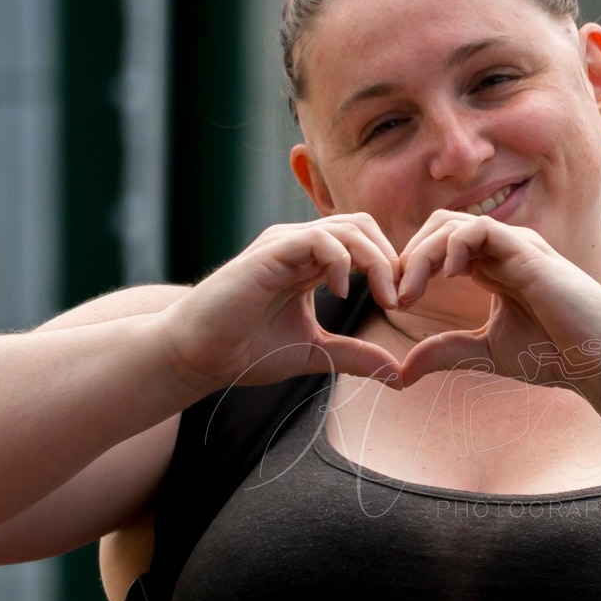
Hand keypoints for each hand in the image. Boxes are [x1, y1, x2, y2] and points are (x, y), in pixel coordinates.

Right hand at [159, 215, 404, 390]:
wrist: (196, 354)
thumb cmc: (245, 350)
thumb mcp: (315, 353)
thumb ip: (355, 355)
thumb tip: (399, 375)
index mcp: (311, 262)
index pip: (365, 242)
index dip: (391, 267)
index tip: (403, 304)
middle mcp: (299, 245)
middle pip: (364, 226)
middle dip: (392, 260)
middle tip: (401, 300)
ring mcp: (284, 244)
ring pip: (348, 227)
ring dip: (377, 261)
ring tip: (385, 298)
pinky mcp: (270, 252)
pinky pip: (318, 238)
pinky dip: (342, 260)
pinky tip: (343, 292)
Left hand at [394, 211, 600, 410]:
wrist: (599, 361)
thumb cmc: (555, 356)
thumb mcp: (485, 354)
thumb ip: (446, 353)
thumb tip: (403, 370)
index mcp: (493, 269)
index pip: (440, 247)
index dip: (411, 267)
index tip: (394, 303)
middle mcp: (503, 251)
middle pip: (439, 228)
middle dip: (409, 256)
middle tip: (394, 295)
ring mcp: (516, 246)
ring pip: (452, 224)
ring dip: (422, 253)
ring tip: (410, 290)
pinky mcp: (528, 251)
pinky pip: (480, 229)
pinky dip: (454, 245)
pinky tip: (446, 276)